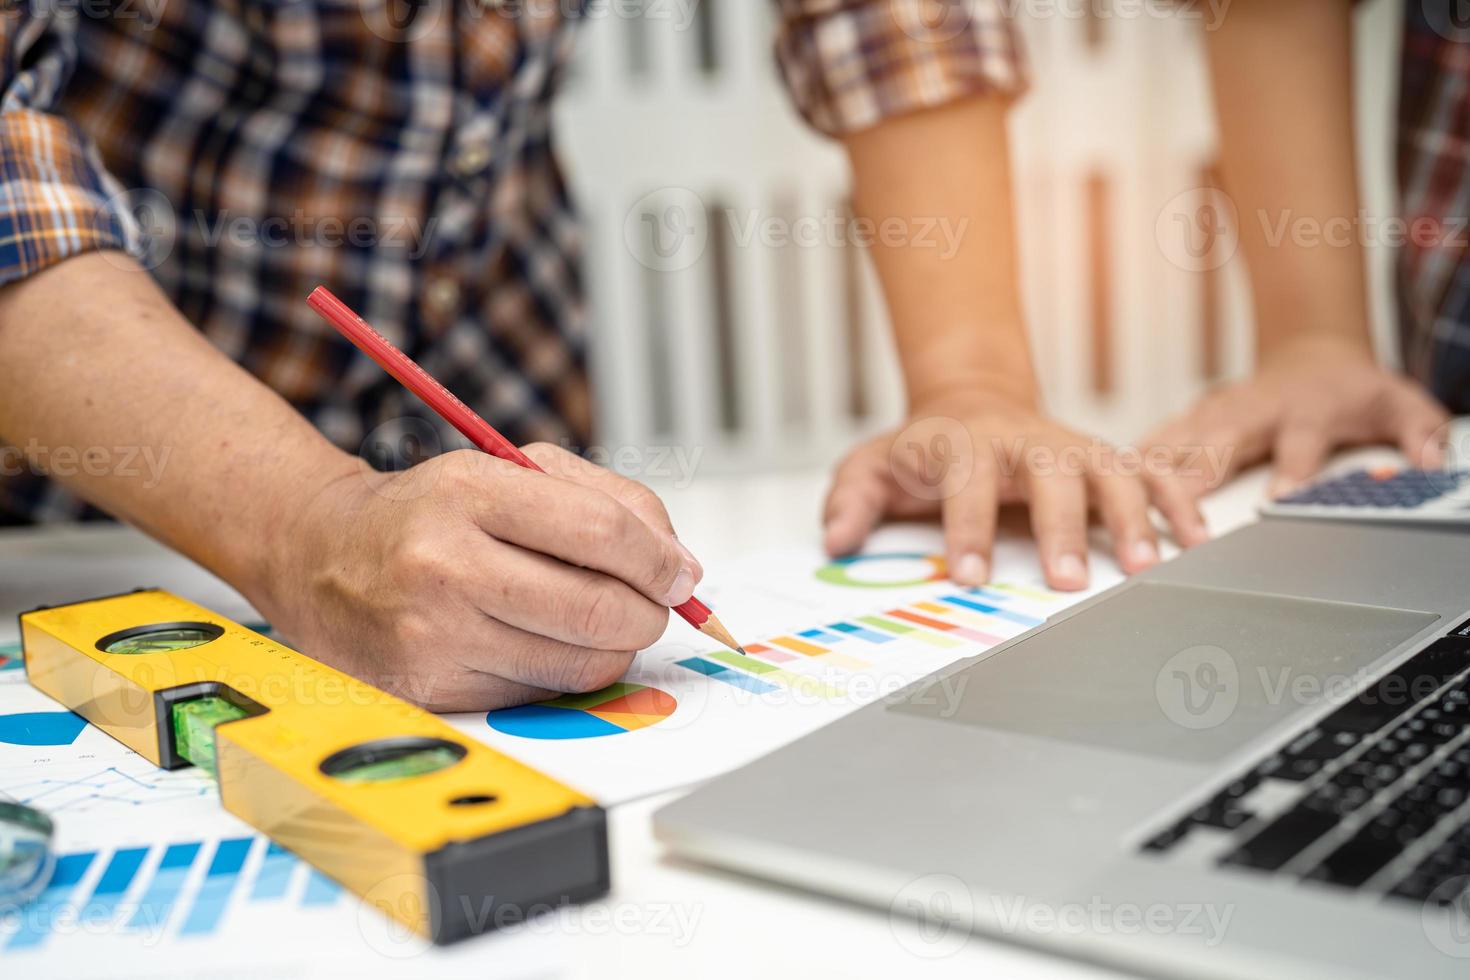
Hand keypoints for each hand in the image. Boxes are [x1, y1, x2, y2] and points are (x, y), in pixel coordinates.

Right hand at [256, 444, 702, 710]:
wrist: (321, 556)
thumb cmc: (434, 511)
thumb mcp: (511, 471)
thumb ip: (607, 502)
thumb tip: (680, 567)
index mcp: (469, 491)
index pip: (600, 533)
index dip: (658, 561)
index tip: (680, 574)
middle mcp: (443, 564)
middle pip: (597, 609)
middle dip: (647, 613)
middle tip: (652, 605)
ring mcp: (432, 635)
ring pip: (578, 664)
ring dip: (613, 648)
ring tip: (599, 621)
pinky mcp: (429, 689)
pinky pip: (538, 695)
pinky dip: (562, 673)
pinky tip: (542, 643)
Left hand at [823, 394, 1208, 591]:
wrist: (972, 399)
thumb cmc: (924, 448)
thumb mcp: (872, 464)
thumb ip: (851, 499)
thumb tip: (836, 538)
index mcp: (965, 444)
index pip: (965, 483)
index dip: (967, 528)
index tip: (968, 576)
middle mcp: (1026, 442)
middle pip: (1051, 473)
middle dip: (1061, 526)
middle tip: (1068, 581)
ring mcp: (1072, 447)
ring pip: (1112, 469)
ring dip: (1133, 516)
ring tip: (1146, 566)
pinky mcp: (1106, 457)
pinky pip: (1153, 471)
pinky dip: (1179, 500)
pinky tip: (1196, 539)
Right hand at [1143, 336, 1449, 500]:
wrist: (1312, 353)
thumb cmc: (1352, 390)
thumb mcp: (1401, 402)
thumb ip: (1421, 430)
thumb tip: (1431, 460)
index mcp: (1306, 407)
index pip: (1301, 441)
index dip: (1292, 469)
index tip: (1279, 499)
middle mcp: (1254, 408)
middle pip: (1223, 441)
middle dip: (1199, 473)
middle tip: (1177, 503)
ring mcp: (1218, 411)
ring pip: (1180, 439)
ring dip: (1153, 469)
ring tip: (1123, 497)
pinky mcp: (1193, 418)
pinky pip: (1157, 440)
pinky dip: (1130, 462)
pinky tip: (1105, 483)